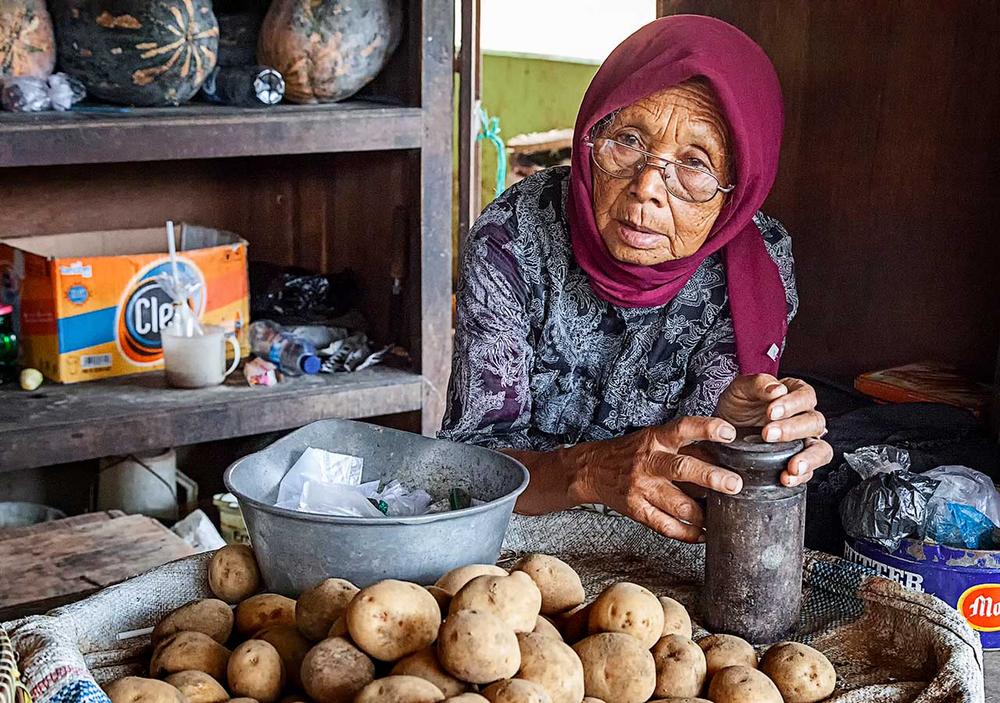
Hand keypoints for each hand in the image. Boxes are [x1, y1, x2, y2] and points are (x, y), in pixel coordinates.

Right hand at [568, 416, 742, 541]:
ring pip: (679, 505)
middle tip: (735, 484)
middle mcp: (649, 462)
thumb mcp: (656, 439)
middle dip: (711, 477)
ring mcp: (642, 488)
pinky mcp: (637, 510)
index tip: (729, 433)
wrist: (594, 469)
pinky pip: (666, 526)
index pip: (683, 429)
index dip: (707, 429)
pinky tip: (702, 533)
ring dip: (705, 514)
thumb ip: (687, 447)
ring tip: (724, 516)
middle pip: (682, 469)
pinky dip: (688, 533)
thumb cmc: (631, 452)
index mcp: (656, 439)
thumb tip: (727, 455)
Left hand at [715, 374, 833, 486]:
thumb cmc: (736, 406)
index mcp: (794, 394)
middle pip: (814, 422)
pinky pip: (809, 471)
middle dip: (792, 429)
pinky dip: (801, 476)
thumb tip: (776, 389)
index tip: (771, 412)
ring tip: (792, 466)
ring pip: (821, 449)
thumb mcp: (740, 390)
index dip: (792, 404)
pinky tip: (787, 478)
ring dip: (809, 458)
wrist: (722, 432)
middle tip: (768, 434)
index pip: (805, 395)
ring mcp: (802, 441)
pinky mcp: (796, 460)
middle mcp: (803, 417)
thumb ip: (757, 384)